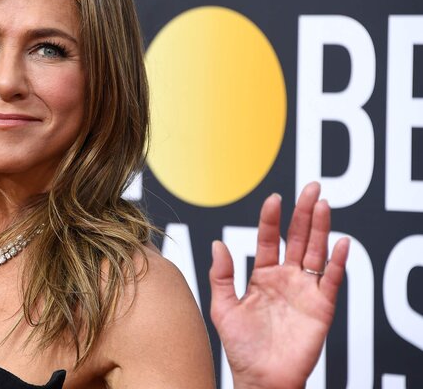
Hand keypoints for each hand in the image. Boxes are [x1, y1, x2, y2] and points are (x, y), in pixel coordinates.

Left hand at [209, 182, 349, 388]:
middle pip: (298, 238)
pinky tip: (341, 244)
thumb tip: (217, 243)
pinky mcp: (321, 308)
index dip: (271, 219)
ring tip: (323, 205)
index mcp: (262, 275)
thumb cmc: (241, 346)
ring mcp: (304, 291)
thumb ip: (221, 276)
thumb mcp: (223, 307)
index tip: (274, 198)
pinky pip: (331, 281)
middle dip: (304, 213)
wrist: (260, 378)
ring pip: (316, 252)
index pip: (269, 239)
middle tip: (311, 187)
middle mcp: (285, 278)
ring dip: (321, 229)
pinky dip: (338, 263)